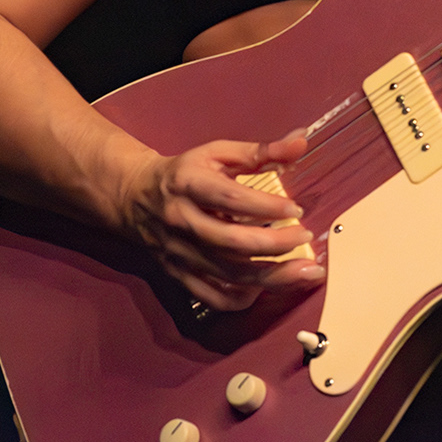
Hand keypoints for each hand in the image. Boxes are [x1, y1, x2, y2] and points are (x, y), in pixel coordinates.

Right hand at [117, 134, 324, 311]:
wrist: (135, 197)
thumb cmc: (185, 173)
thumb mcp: (218, 153)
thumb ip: (261, 151)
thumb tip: (301, 142)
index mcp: (189, 185)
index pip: (231, 199)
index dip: (266, 207)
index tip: (296, 209)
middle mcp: (182, 221)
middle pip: (231, 242)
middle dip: (274, 244)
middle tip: (305, 237)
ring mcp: (179, 252)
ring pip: (228, 274)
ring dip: (271, 277)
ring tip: (305, 271)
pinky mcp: (178, 275)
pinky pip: (211, 296)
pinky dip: (241, 298)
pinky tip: (267, 288)